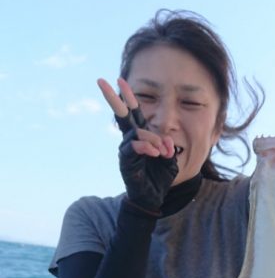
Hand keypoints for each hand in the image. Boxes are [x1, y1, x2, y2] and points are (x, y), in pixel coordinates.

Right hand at [97, 77, 177, 213]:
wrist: (153, 198)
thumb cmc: (159, 176)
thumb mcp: (169, 158)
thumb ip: (167, 146)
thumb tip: (164, 142)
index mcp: (142, 135)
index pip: (134, 113)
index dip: (129, 97)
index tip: (120, 80)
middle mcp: (131, 140)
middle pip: (122, 115)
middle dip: (113, 98)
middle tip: (101, 82)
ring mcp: (127, 150)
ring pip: (136, 132)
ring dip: (151, 139)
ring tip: (160, 152)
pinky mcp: (126, 162)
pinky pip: (133, 148)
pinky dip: (145, 147)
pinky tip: (153, 152)